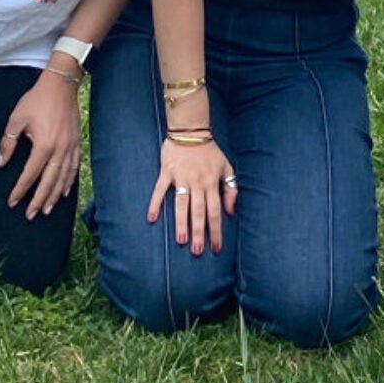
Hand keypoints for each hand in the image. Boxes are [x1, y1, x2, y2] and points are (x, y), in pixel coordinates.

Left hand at [0, 72, 83, 219]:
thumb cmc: (37, 100)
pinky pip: (74, 167)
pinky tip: (65, 191)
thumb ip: (8, 143)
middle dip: (39, 200)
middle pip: (49, 182)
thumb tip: (0, 163)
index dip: (20, 190)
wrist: (61, 84)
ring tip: (47, 209)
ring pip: (63, 178)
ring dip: (55, 195)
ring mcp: (70, 147)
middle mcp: (59, 149)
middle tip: (30, 215)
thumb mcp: (16, 119)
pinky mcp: (77, 143)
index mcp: (43, 145)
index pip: (30, 174)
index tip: (12, 202)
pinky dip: (69, 182)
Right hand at [147, 134, 239, 255]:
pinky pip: (160, 190)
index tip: (216, 247)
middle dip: (199, 232)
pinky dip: (155, 203)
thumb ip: (231, 189)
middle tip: (198, 251)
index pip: (215, 211)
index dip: (216, 230)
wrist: (191, 130)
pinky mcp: (167, 172)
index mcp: (212, 183)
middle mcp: (198, 183)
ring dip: (181, 222)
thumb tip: (231, 211)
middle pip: (199, 211)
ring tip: (181, 240)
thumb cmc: (210, 151)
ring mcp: (181, 178)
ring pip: (182, 204)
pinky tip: (152, 218)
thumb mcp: (226, 167)